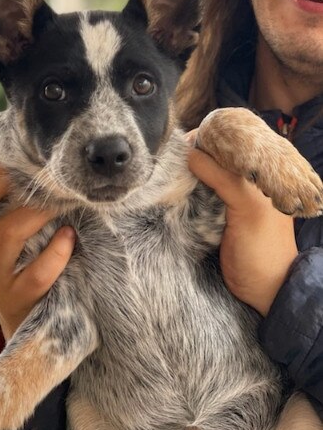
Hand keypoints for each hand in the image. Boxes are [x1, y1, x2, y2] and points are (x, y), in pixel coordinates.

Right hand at [0, 152, 75, 339]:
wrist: (31, 330)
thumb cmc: (32, 269)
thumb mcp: (20, 238)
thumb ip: (23, 207)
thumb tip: (46, 163)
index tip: (15, 149)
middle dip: (2, 179)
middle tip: (37, 171)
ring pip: (5, 235)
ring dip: (36, 211)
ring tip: (63, 201)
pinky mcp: (19, 300)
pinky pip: (36, 274)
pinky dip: (56, 252)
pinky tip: (70, 237)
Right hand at [187, 144, 297, 315]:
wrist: (262, 291)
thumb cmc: (263, 250)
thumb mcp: (248, 208)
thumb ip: (224, 178)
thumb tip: (190, 152)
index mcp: (263, 174)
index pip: (233, 143)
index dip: (210, 137)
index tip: (184, 140)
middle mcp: (245, 181)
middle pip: (215, 157)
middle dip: (193, 153)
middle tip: (170, 155)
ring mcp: (228, 199)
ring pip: (203, 174)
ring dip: (185, 172)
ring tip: (166, 168)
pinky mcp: (213, 216)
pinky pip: (196, 194)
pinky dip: (184, 189)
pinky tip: (171, 186)